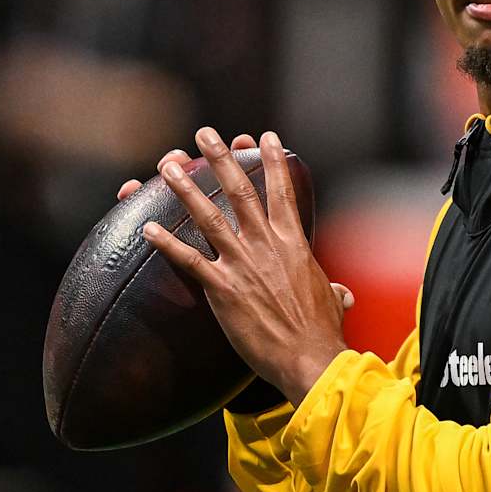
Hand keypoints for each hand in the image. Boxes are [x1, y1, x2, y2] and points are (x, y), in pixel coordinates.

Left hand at [140, 127, 350, 404]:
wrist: (310, 358)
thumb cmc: (323, 332)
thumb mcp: (331, 301)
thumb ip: (331, 291)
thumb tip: (343, 295)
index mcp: (293, 243)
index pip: (282, 192)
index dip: (273, 161)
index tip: (265, 135)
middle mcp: (266, 246)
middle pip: (240, 191)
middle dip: (221, 158)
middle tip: (204, 133)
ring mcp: (242, 265)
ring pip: (208, 217)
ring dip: (185, 188)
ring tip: (167, 165)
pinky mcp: (223, 289)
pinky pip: (188, 260)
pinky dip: (166, 243)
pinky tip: (147, 227)